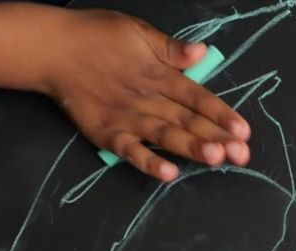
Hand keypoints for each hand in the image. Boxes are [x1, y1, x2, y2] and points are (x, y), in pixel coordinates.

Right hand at [35, 9, 251, 181]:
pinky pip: (130, 150)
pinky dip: (148, 162)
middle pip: (188, 120)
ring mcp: (128, 117)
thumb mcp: (137, 32)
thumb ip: (170, 48)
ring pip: (165, 135)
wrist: (52, 47)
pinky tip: (168, 173)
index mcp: (159, 74)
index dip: (221, 114)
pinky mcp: (107, 132)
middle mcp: (148, 98)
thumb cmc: (96, 35)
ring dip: (191, 147)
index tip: (244, 131)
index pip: (197, 97)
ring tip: (215, 159)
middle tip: (242, 155)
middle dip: (217, 138)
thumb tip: (201, 53)